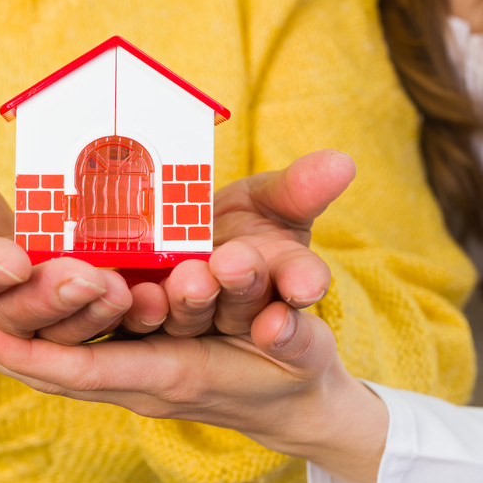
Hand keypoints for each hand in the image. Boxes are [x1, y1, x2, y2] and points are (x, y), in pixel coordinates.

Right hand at [0, 100, 130, 362]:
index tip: (14, 260)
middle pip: (17, 312)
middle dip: (52, 297)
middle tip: (90, 278)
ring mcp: (28, 314)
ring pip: (58, 328)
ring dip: (91, 315)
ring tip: (125, 292)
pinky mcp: (63, 312)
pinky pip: (89, 321)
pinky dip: (120, 317)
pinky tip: (154, 297)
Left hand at [0, 296, 386, 482]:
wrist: (301, 410)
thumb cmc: (300, 370)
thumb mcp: (300, 344)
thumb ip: (288, 330)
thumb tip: (275, 320)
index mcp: (171, 375)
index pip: (79, 367)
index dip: (21, 348)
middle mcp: (140, 383)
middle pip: (48, 370)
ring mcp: (134, 382)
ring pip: (53, 368)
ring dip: (0, 344)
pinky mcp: (137, 371)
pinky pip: (72, 364)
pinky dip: (30, 348)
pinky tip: (3, 328)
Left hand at [121, 150, 355, 338]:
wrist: (192, 249)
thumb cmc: (247, 228)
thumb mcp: (276, 201)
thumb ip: (301, 188)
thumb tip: (341, 163)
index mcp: (283, 276)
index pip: (301, 280)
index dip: (303, 283)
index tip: (304, 285)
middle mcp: (242, 307)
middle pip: (243, 300)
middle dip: (238, 283)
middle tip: (230, 264)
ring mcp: (195, 318)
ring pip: (193, 314)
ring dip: (189, 301)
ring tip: (187, 283)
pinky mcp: (150, 318)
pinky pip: (147, 318)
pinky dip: (144, 310)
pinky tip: (141, 296)